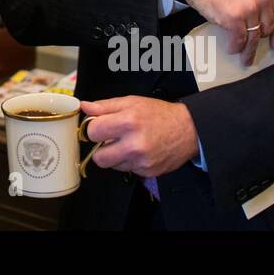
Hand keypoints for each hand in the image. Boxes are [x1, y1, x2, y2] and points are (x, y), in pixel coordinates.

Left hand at [78, 96, 198, 177]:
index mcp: (128, 121)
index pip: (93, 132)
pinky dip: (129, 162)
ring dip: (115, 156)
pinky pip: (128, 170)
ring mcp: (142, 161)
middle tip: (109, 140)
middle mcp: (135, 144)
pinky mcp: (148, 172)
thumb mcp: (131, 102)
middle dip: (100, 149)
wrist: (188, 130)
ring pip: (112, 166)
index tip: (98, 127)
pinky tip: (138, 151)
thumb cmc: (160, 114)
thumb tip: (85, 107)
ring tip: (126, 144)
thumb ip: (105, 106)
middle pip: (99, 158)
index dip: (93, 129)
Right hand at [169, 0, 273, 66]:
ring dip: (248, 50)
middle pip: (267, 28)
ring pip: (253, 37)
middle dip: (259, 40)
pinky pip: (239, 39)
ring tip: (244, 57)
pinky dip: (235, 47)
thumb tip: (260, 19)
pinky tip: (232, 48)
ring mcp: (249, 8)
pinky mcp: (234, 18)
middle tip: (253, 47)